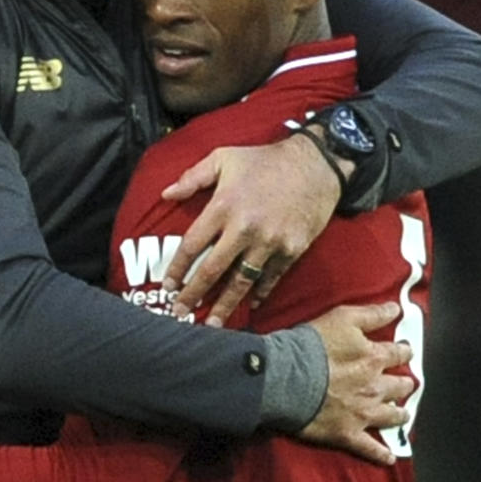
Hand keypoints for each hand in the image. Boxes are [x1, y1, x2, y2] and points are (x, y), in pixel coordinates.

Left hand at [159, 137, 341, 325]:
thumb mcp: (223, 157)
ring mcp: (270, 241)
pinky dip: (260, 293)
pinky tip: (251, 305)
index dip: (177, 268)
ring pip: (242, 281)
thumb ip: (192, 177)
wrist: (315, 164)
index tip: (167, 285)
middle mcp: (244, 228)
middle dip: (194, 295)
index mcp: (223, 206)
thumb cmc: (264, 160)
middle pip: (213, 270)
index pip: (192, 245)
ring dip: (226, 305)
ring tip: (212, 324)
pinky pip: (271, 278)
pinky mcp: (291, 249)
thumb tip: (165, 194)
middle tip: (180, 313)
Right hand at [299, 301, 414, 466]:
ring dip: (398, 414)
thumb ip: (371, 314)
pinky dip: (380, 454)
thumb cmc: (311, 345)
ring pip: (390, 416)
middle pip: (399, 387)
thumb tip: (395, 309)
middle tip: (406, 384)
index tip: (405, 351)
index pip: (397, 353)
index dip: (403, 351)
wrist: (285, 377)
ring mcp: (363, 413)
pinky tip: (389, 458)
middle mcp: (375, 388)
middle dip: (404, 384)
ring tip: (402, 414)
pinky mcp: (347, 433)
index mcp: (373, 358)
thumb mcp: (342, 318)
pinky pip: (369, 448)